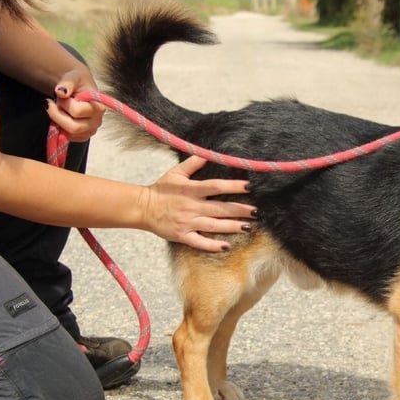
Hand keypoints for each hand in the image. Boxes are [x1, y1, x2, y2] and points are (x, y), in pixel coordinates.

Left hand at [44, 70, 104, 141]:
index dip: (64, 103)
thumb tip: (61, 91)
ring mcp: (91, 130)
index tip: (60, 94)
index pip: (77, 111)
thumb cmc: (78, 81)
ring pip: (70, 134)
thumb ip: (67, 82)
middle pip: (74, 127)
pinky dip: (60, 128)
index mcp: (98, 106)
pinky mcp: (84, 135)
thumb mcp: (73, 77)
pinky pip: (69, 138)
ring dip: (59, 121)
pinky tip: (61, 116)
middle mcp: (98, 121)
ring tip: (59, 109)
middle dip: (58, 115)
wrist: (79, 86)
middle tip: (52, 104)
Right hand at [142, 155, 256, 251]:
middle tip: (257, 212)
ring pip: (214, 226)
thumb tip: (207, 153)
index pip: (216, 187)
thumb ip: (193, 163)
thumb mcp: (175, 173)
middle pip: (220, 208)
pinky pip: (199, 242)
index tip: (250, 186)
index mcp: (191, 190)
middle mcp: (191, 206)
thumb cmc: (161, 190)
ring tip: (248, 227)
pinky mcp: (182, 236)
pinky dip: (212, 245)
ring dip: (232, 227)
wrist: (142, 208)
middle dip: (240, 210)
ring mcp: (187, 223)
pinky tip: (226, 246)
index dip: (233, 186)